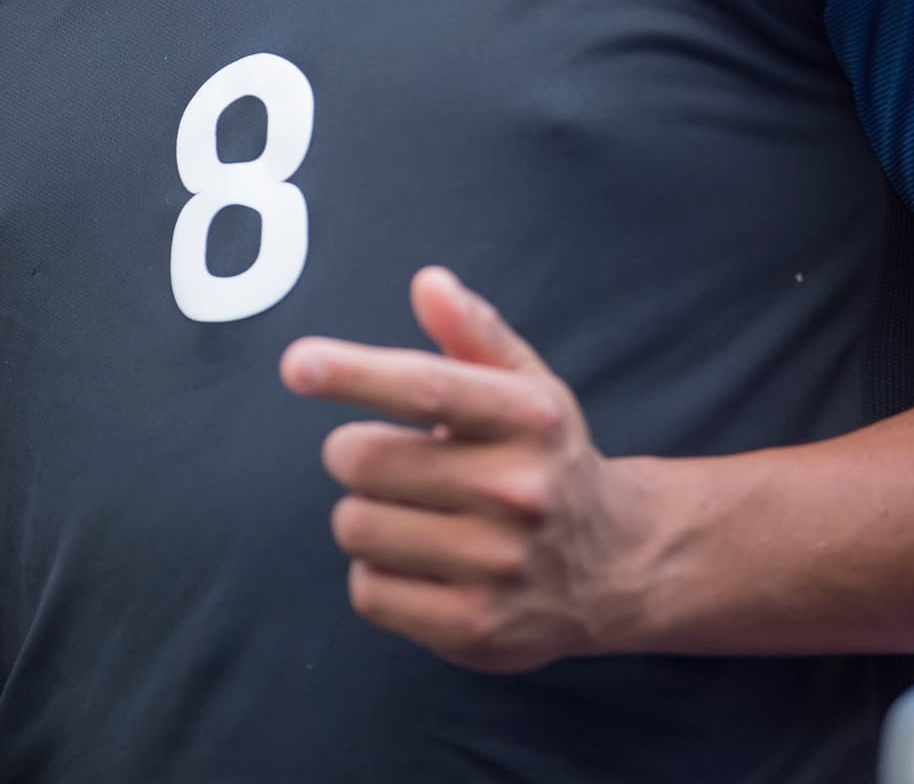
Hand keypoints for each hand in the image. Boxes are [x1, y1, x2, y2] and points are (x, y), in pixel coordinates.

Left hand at [280, 267, 651, 672]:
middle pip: (366, 461)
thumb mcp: (528, 387)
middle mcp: (519, 490)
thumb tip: (428, 283)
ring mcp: (498, 565)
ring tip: (410, 511)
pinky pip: (369, 591)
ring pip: (357, 527)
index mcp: (530, 417)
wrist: (615, 567)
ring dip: (364, 514)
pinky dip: (376, 573)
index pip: (427, 388)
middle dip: (352, 452)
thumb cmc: (550, 459)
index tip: (298, 363)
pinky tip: (419, 560)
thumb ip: (474, 332)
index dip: (355, 373)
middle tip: (382, 456)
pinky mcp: (473, 629)